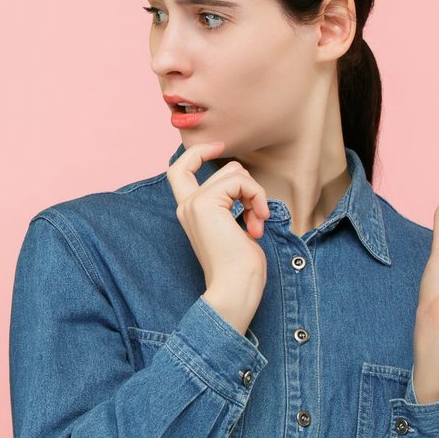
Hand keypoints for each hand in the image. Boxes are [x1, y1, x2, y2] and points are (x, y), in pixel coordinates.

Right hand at [165, 141, 270, 333]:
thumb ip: (230, 202)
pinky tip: (258, 222)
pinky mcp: (205, 203)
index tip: (221, 148)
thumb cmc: (240, 268)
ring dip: (256, 194)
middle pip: (225, 167)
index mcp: (190, 212)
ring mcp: (194, 203)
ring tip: (257, 222)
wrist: (234, 289)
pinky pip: (240, 181)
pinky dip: (256, 197)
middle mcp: (187, 205)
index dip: (199, 151)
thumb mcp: (234, 226)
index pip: (180, 168)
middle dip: (250, 186)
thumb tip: (242, 179)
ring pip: (235, 172)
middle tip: (257, 215)